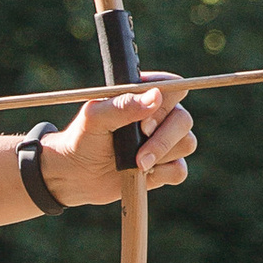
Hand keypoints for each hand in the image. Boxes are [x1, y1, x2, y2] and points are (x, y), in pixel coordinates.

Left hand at [42, 78, 195, 204]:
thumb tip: (155, 97)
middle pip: (184, 120)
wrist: (76, 175)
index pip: (174, 87)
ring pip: (186, 144)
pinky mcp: (165, 166)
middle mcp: (160, 114)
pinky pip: (179, 170)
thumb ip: (123, 105)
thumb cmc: (83, 139)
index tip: (142, 124)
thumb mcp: (94, 118)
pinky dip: (163, 174)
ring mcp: (165, 140)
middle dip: (162, 139)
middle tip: (138, 154)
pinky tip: (142, 174)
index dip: (165, 105)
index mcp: (144, 93)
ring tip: (134, 163)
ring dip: (160, 156)